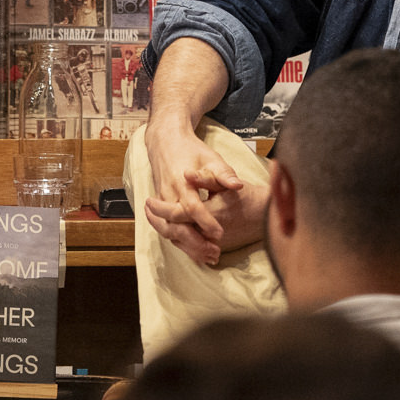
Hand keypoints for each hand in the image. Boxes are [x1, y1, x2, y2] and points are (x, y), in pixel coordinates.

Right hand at [141, 115, 266, 267]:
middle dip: (194, 242)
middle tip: (215, 251)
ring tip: (209, 256)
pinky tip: (198, 253)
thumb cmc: (191, 151)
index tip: (219, 234)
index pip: (191, 207)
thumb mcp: (211, 158)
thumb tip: (237, 185)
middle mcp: (168, 195)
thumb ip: (224, 173)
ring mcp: (163, 203)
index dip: (205, 222)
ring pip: (170, 232)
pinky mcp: (161, 208)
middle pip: (176, 226)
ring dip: (188, 246)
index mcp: (181, 183)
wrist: (165, 143)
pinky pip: (168, 230)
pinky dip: (182, 243)